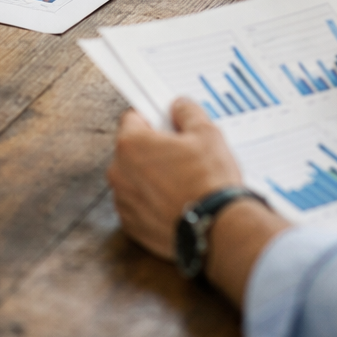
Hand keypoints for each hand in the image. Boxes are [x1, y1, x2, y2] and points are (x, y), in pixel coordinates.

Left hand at [109, 100, 288, 306]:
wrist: (217, 230)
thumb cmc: (209, 181)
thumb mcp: (206, 133)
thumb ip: (187, 112)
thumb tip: (179, 106)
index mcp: (130, 144)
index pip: (133, 118)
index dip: (153, 118)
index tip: (167, 124)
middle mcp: (118, 173)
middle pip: (132, 150)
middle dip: (153, 150)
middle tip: (182, 155)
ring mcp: (123, 202)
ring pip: (135, 179)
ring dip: (152, 178)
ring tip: (183, 183)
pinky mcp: (132, 226)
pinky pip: (139, 205)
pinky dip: (153, 203)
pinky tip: (177, 203)